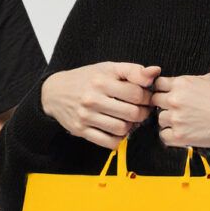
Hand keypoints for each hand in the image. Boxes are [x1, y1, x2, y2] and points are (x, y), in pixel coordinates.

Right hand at [41, 62, 159, 149]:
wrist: (54, 92)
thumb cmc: (85, 79)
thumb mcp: (107, 68)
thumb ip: (132, 70)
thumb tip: (155, 71)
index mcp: (101, 81)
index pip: (136, 93)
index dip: (147, 97)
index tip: (145, 97)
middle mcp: (92, 98)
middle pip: (132, 113)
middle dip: (142, 113)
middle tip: (141, 110)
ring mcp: (85, 116)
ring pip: (122, 129)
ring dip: (130, 126)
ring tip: (129, 119)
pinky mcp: (80, 130)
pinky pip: (108, 142)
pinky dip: (118, 139)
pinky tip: (118, 130)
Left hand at [151, 71, 209, 147]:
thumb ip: (197, 78)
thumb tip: (195, 79)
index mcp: (181, 84)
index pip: (158, 84)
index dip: (163, 89)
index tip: (167, 94)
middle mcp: (175, 100)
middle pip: (155, 101)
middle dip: (163, 104)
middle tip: (174, 109)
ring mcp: (176, 118)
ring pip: (159, 118)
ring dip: (168, 120)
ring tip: (181, 121)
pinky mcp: (179, 135)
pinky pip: (163, 135)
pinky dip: (169, 135)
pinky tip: (179, 132)